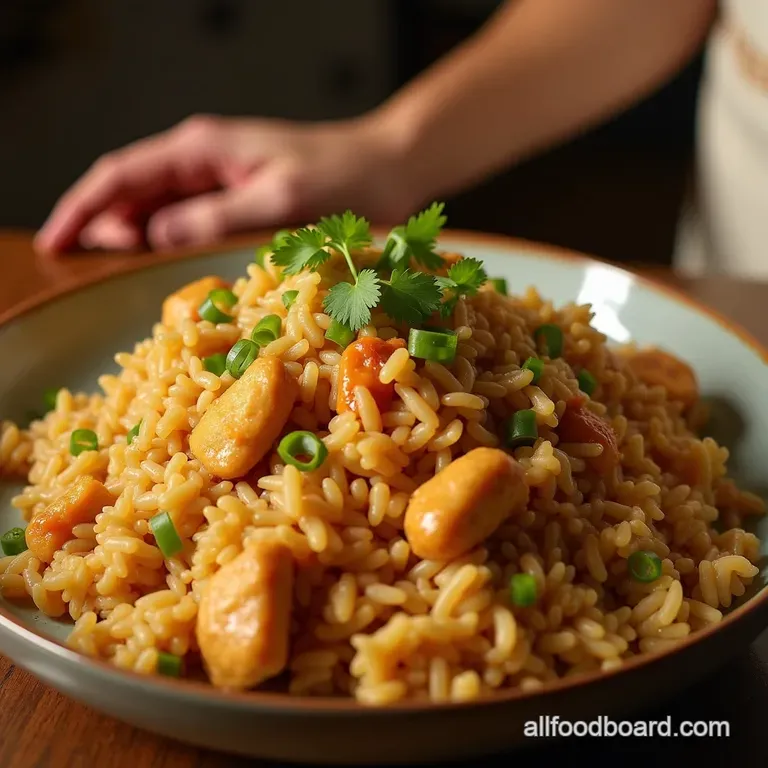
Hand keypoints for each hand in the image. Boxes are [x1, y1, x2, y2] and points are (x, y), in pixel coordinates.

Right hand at [35, 114, 414, 253]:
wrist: (387, 168)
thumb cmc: (341, 181)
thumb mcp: (278, 203)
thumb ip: (214, 218)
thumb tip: (152, 236)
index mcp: (202, 149)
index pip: (121, 175)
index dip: (82, 208)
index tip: (54, 242)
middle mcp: (203, 159)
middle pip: (131, 190)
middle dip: (99, 224)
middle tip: (76, 267)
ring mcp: (220, 178)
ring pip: (157, 206)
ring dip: (131, 235)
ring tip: (108, 271)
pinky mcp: (239, 198)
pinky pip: (189, 218)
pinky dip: (167, 240)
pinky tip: (160, 264)